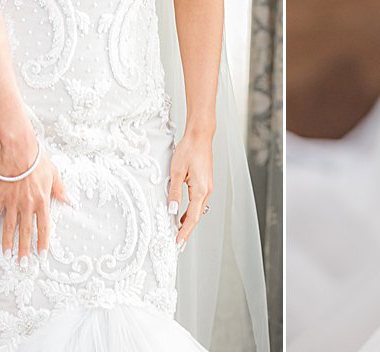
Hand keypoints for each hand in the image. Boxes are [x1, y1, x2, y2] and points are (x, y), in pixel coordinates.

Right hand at [0, 144, 68, 261]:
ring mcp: (12, 202)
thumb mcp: (54, 174)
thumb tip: (70, 202)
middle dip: (24, 250)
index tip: (41, 256)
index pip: (44, 227)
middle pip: (26, 231)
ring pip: (9, 227)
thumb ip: (60, 190)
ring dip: (7, 243)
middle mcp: (27, 205)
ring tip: (6, 256)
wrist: (20, 149)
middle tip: (22, 265)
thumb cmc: (38, 159)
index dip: (43, 242)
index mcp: (42, 201)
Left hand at [168, 130, 214, 249]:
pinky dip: (191, 211)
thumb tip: (172, 211)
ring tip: (178, 232)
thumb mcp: (177, 171)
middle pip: (197, 216)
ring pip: (198, 209)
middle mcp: (207, 190)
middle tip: (177, 243)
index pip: (192, 217)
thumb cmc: (189, 150)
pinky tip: (183, 214)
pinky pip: (198, 202)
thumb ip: (175, 193)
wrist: (200, 136)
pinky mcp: (205, 183)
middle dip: (187, 230)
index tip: (178, 243)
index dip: (185, 232)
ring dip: (188, 221)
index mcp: (201, 189)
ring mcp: (207, 186)